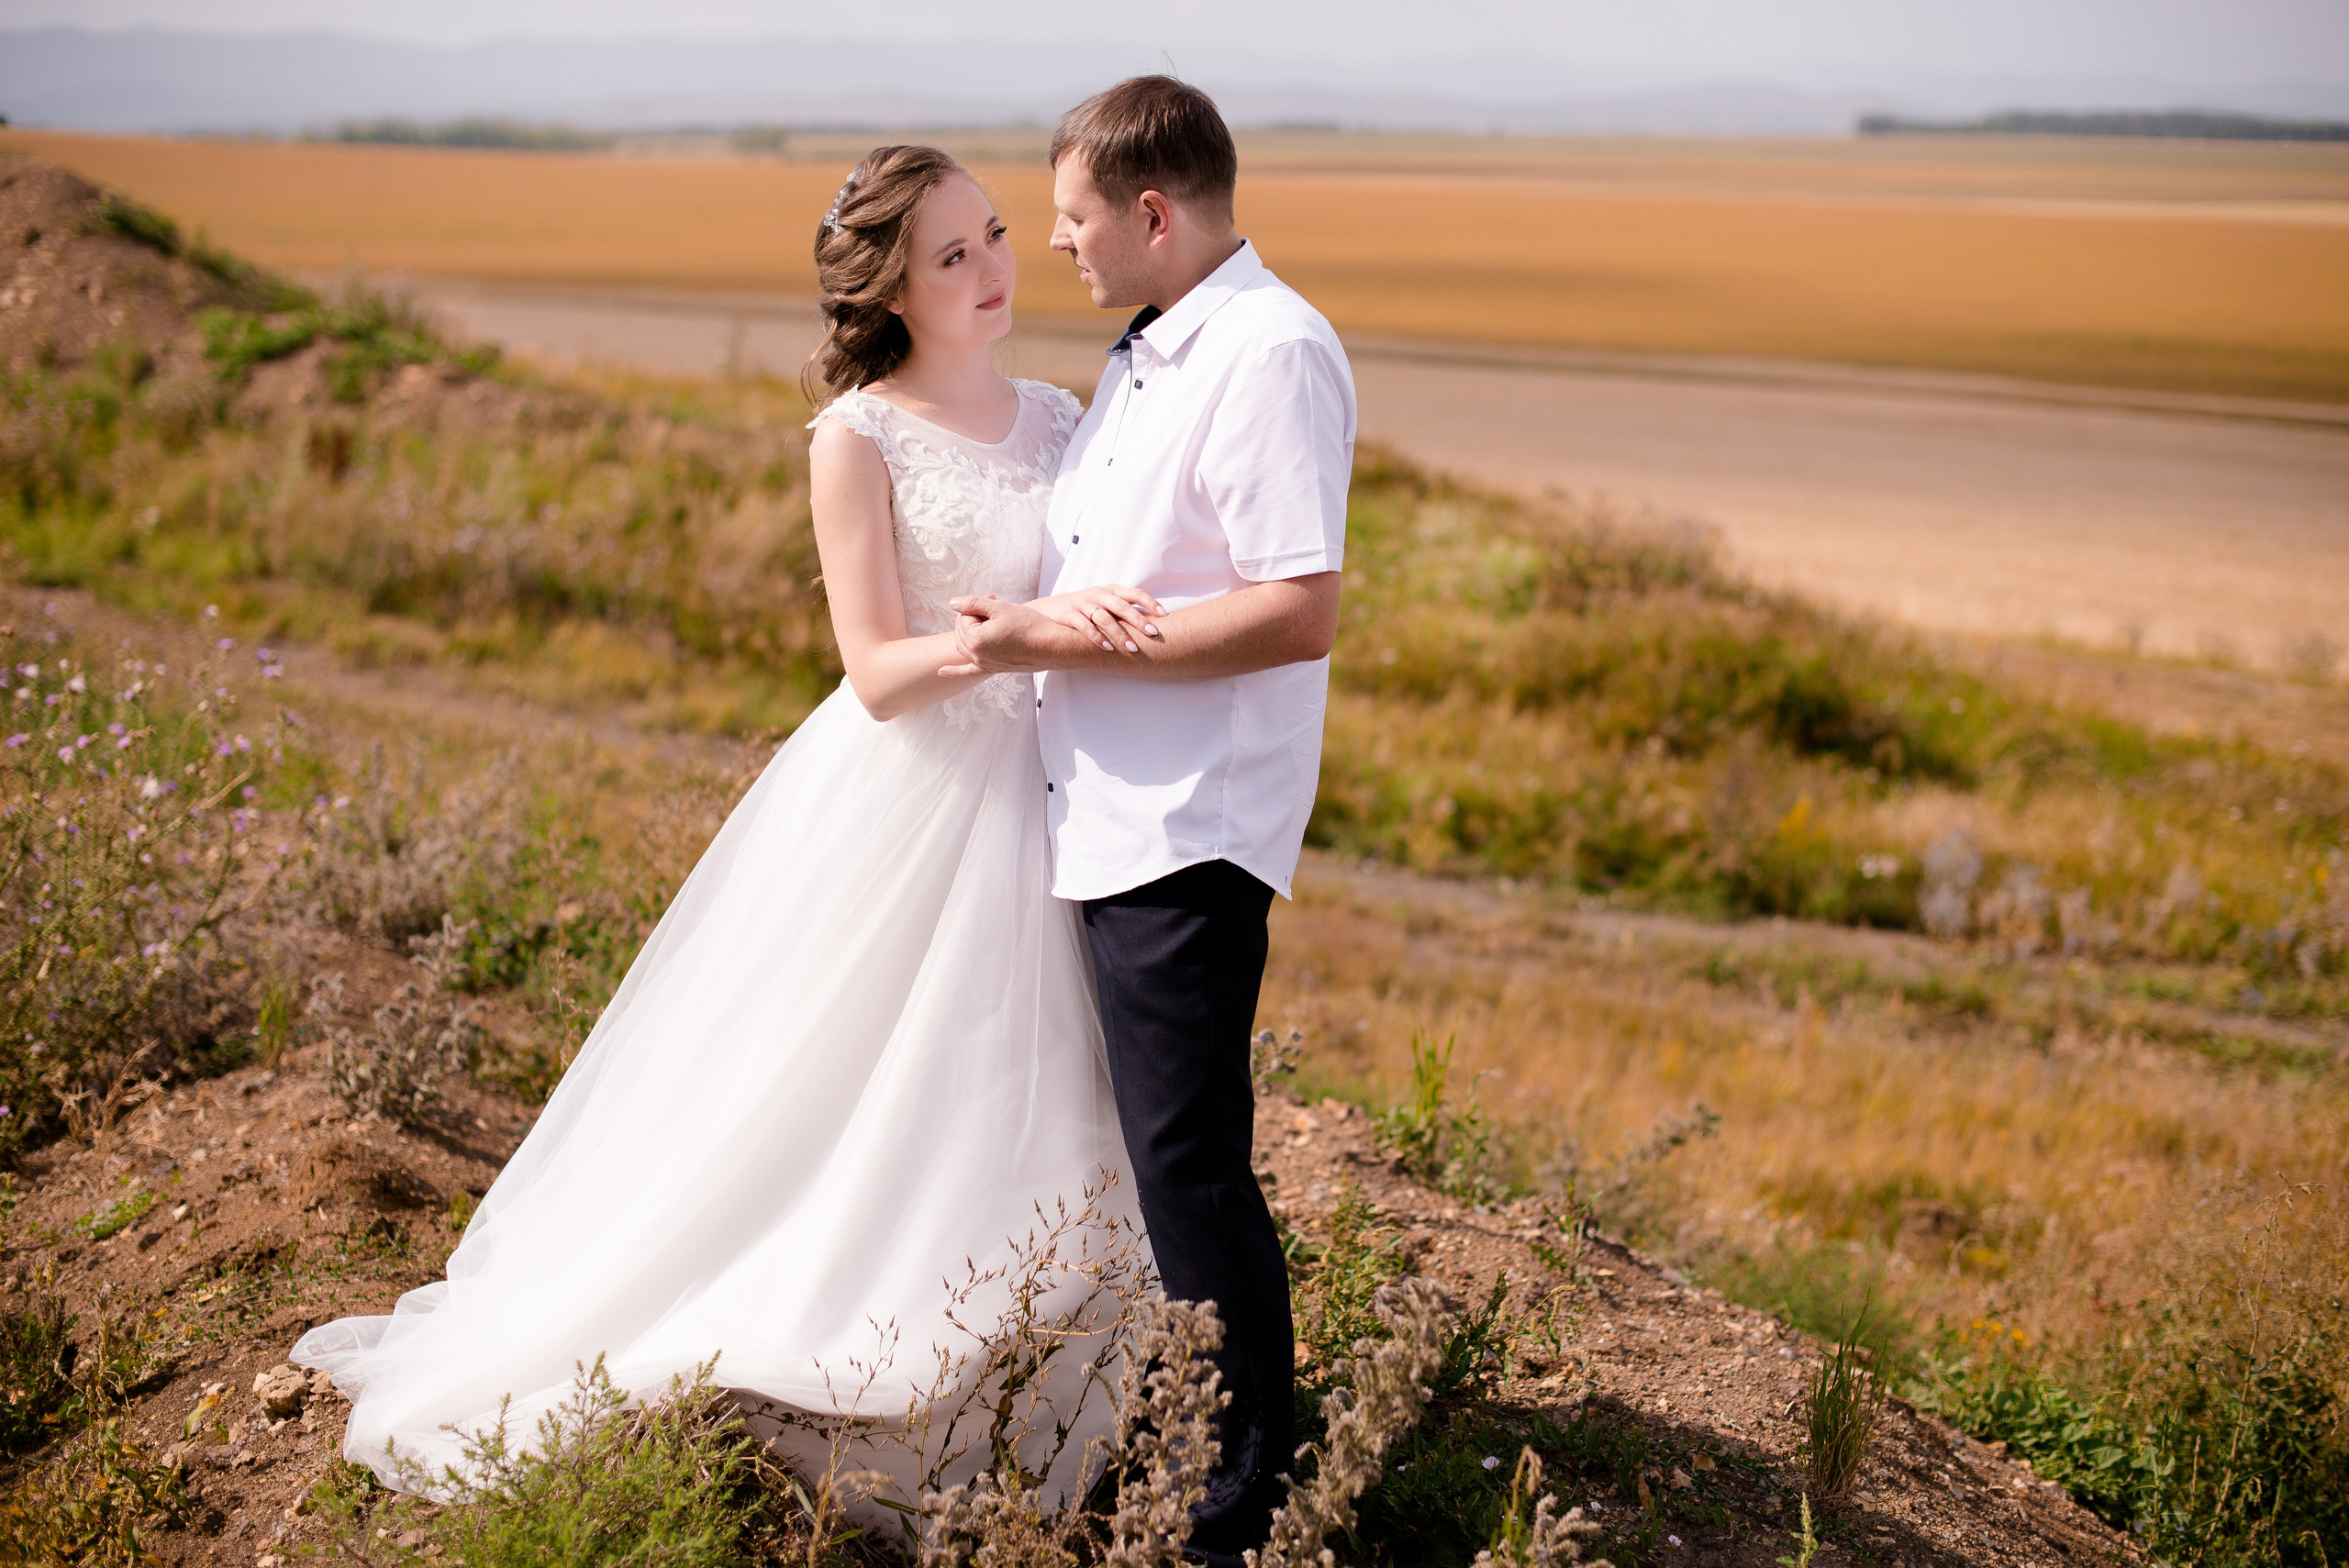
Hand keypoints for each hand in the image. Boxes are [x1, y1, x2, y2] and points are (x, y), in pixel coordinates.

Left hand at [937, 594, 1052, 677]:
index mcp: (975, 639)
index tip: (994, 600)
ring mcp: (984, 664)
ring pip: (966, 645)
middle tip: (994, 606)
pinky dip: (954, 671)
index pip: (965, 616)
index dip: (979, 605)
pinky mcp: (993, 669)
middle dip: (975, 616)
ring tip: (987, 619)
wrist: (1052, 646)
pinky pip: (969, 672)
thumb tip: (953, 603)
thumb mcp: (1000, 608)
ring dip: (970, 631)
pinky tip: (941, 672)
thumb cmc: (1029, 625)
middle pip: (964, 630)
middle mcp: (977, 655)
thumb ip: (973, 603)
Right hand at [1031, 584, 1163, 653]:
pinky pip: (1084, 626)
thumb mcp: (1104, 605)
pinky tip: (1107, 648)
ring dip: (1120, 634)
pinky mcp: (1068, 614)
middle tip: (1153, 633)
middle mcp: (1098, 594)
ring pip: (1105, 617)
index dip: (1150, 603)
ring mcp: (1083, 603)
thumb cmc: (1084, 609)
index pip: (1135, 593)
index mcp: (1111, 590)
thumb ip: (1123, 611)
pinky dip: (1097, 637)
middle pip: (1122, 606)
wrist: (1047, 610)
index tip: (1164, 615)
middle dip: (1139, 620)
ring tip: (1132, 649)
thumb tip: (1152, 624)